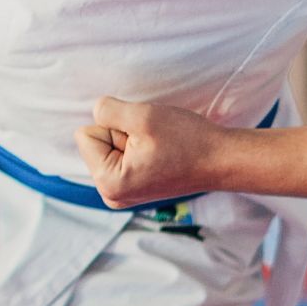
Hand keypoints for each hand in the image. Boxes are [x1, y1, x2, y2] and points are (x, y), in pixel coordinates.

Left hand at [76, 97, 232, 207]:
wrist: (221, 159)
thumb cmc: (187, 140)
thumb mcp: (142, 116)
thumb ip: (107, 110)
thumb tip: (95, 111)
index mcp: (108, 183)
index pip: (85, 135)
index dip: (115, 127)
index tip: (144, 138)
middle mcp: (111, 195)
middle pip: (96, 143)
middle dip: (121, 135)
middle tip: (153, 142)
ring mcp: (123, 193)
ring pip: (110, 146)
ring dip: (131, 140)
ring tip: (158, 148)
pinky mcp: (135, 186)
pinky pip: (122, 154)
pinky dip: (139, 148)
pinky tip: (160, 154)